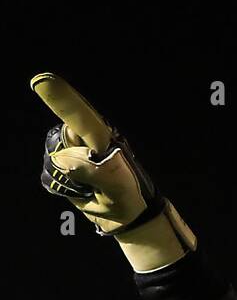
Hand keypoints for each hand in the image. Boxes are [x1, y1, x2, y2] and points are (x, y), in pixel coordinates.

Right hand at [31, 72, 164, 235]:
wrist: (126, 216)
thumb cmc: (128, 195)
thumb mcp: (118, 184)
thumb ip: (93, 169)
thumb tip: (63, 160)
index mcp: (101, 137)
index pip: (80, 116)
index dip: (63, 101)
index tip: (44, 83)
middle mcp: (83, 139)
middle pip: (62, 140)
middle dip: (72, 160)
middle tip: (95, 179)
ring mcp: (70, 153)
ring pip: (53, 159)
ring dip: (69, 178)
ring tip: (90, 186)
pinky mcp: (62, 169)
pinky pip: (50, 175)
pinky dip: (62, 187)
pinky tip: (80, 191)